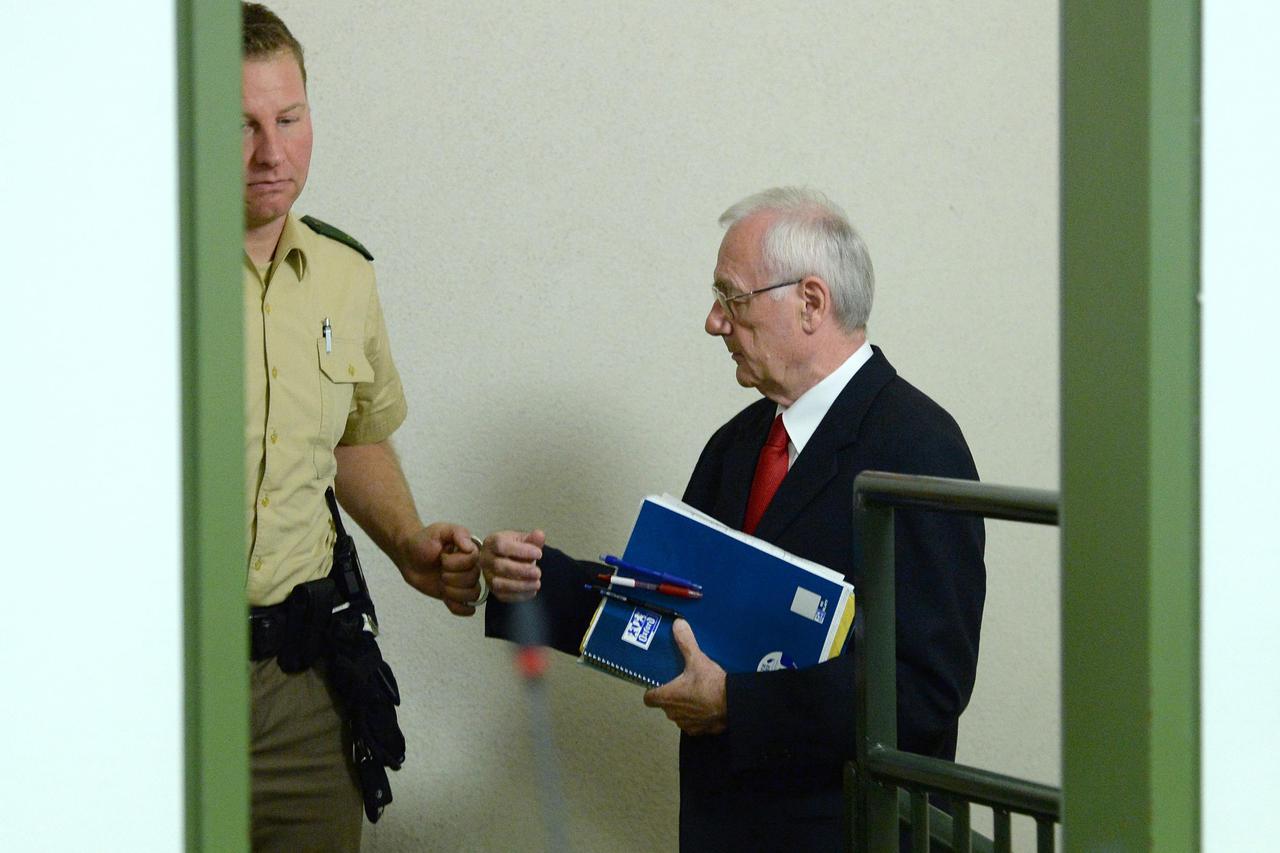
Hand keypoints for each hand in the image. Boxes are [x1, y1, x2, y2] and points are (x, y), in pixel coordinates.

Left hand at [398, 522, 479, 615]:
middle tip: (440, 570)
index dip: (456, 563)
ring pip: (472, 595)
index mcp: (469, 551)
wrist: (408, 555)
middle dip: (452, 577)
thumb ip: (458, 533)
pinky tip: (449, 600)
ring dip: (454, 592)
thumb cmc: (423, 541)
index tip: (443, 556)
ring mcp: (463, 583)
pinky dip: (460, 608)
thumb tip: (470, 547)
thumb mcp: (439, 530)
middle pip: (473, 580)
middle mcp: (470, 568)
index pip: (473, 562)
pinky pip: (465, 608)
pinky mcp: (454, 595)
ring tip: (442, 583)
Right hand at [481, 530, 544, 601]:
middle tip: (538, 573)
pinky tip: (532, 591)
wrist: (505, 559)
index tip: (539, 554)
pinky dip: (519, 596)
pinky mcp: (492, 590)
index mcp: (492, 542)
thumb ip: (532, 538)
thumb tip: (540, 535)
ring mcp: (487, 576)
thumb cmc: (514, 548)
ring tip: (537, 583)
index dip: (521, 551)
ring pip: (499, 583)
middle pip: (499, 566)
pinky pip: (503, 595)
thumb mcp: (523, 539)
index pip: (501, 546)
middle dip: (521, 570)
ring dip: (520, 585)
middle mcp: (485, 559)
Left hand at [643, 619, 726, 734]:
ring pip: (679, 715)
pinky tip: (706, 706)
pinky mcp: (699, 731)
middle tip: (681, 683)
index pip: (648, 699)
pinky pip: (692, 723)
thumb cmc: (711, 685)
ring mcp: (686, 724)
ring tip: (696, 693)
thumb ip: (686, 642)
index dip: (652, 691)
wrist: (733, 704)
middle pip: (665, 705)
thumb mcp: (698, 659)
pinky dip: (697, 716)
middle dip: (671, 696)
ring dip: (684, 707)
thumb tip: (678, 624)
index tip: (659, 684)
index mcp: (667, 697)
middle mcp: (673, 713)